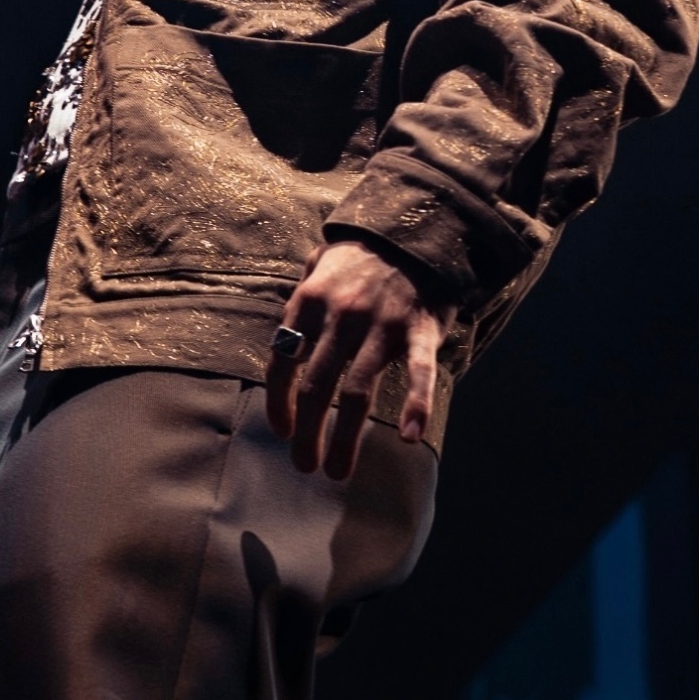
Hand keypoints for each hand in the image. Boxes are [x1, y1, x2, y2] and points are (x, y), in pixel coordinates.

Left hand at [264, 240, 454, 481]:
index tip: (282, 431)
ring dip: (345, 439)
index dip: (278, 402)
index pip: (283, 361)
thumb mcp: (319, 264)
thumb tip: (283, 340)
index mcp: (310, 300)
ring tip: (336, 471)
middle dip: (307, 433)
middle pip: (317, 386)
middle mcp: (342, 314)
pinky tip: (408, 436)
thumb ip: (299, 300)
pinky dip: (416, 404)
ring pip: (358, 392)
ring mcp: (382, 323)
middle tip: (303, 465)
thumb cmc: (361, 255)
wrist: (414, 228)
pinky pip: (419, 372)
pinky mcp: (420, 329)